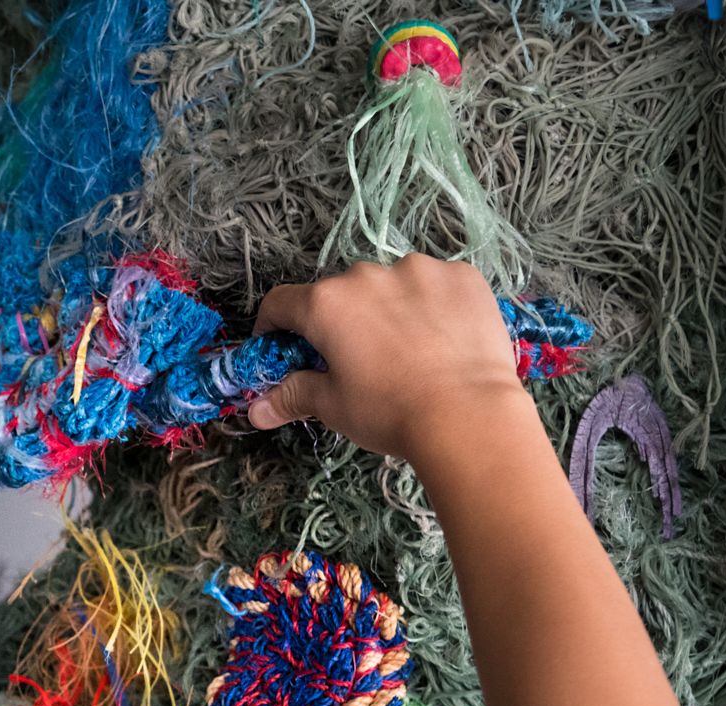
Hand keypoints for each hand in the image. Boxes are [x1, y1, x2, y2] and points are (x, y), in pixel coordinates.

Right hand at [246, 255, 523, 462]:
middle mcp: (367, 275)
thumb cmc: (390, 412)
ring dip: (389, 308)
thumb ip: (293, 396)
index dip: (274, 326)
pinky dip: (432, 305)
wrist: (469, 415)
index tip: (282, 346)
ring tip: (409, 350)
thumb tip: (257, 411)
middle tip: (357, 359)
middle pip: (340, 293)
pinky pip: (436, 284)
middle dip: (341, 321)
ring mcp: (419, 269)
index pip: (282, 303)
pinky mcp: (462, 276)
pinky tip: (443, 339)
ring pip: (391, 284)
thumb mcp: (334, 407)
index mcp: (326, 304)